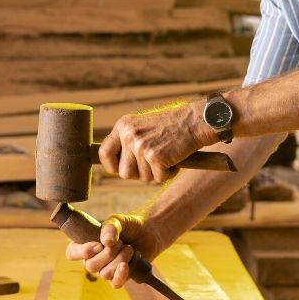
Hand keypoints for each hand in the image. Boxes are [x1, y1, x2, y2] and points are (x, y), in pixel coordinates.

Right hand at [64, 213, 163, 287]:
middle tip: (121, 242)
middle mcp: (93, 258)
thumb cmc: (129, 225)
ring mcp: (105, 269)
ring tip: (129, 248)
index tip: (98, 245)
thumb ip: (111, 227)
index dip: (82, 252)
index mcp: (86, 243)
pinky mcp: (119, 277)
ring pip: (104, 274)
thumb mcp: (119, 220)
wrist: (149, 233)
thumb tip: (106, 242)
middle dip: (108, 254)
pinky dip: (120, 275)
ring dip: (119, 259)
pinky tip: (126, 266)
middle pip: (90, 266)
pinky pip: (114, 283)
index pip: (72, 253)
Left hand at [97, 101, 213, 182]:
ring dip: (156, 173)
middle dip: (140, 174)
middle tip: (154, 163)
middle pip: (124, 173)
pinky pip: (158, 178)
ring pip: (142, 178)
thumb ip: (128, 142)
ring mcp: (141, 146)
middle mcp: (129, 135)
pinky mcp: (155, 156)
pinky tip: (175, 159)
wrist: (194, 121)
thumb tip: (115, 167)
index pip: (104, 152)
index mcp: (123, 126)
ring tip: (167, 156)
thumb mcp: (143, 127)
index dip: (111, 167)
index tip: (119, 170)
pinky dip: (169, 173)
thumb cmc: (171, 127)